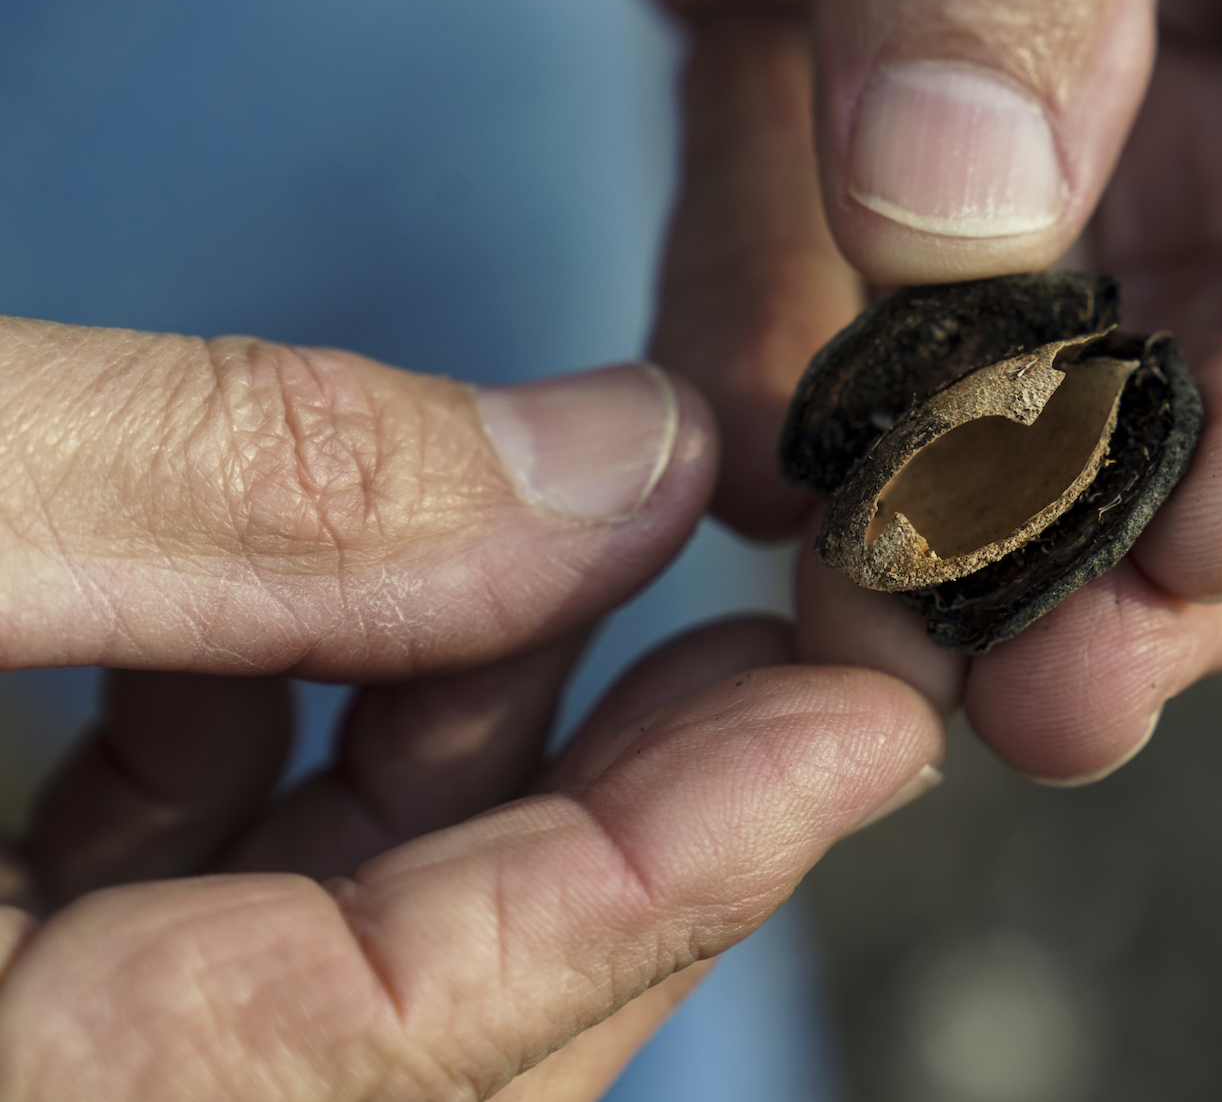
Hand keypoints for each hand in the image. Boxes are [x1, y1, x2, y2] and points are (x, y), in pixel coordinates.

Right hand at [0, 320, 942, 1098]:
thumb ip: (247, 488)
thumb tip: (612, 460)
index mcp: (5, 1092)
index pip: (409, 1032)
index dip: (663, 872)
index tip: (860, 730)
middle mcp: (18, 1101)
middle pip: (401, 1027)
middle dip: (613, 822)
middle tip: (794, 659)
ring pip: (297, 948)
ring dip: (457, 743)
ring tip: (589, 557)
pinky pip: (151, 888)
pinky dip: (260, 726)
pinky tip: (304, 577)